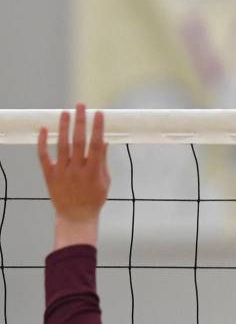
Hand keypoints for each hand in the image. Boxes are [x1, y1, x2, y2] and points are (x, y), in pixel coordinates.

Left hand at [37, 104, 109, 248]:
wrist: (75, 217)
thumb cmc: (94, 199)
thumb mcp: (105, 181)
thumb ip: (102, 161)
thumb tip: (103, 141)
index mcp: (93, 172)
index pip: (96, 145)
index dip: (97, 128)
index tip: (99, 114)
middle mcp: (77, 170)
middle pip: (78, 141)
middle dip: (80, 122)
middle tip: (81, 106)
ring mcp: (62, 172)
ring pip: (62, 145)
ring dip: (64, 128)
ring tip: (65, 113)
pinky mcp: (49, 175)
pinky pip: (44, 157)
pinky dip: (43, 143)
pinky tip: (44, 130)